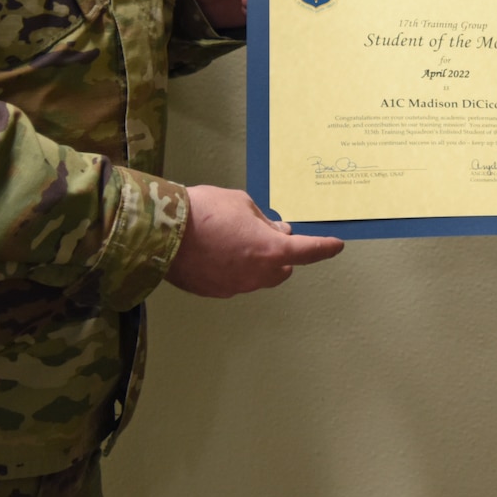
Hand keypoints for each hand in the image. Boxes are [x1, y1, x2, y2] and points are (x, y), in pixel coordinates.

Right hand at [165, 185, 343, 297]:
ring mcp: (235, 287)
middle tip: (264, 234)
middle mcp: (257, 274)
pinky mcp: (214, 292)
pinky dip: (234, 269)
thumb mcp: (242, 204)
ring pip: (258, 277)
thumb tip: (276, 231)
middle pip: (282, 269)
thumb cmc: (205, 211)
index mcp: (271, 251)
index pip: (308, 252)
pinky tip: (217, 253)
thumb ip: (264, 221)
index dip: (324, 248)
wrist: (161, 232)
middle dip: (280, 255)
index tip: (336, 246)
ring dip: (256, 262)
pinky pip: (234, 281)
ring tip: (234, 240)